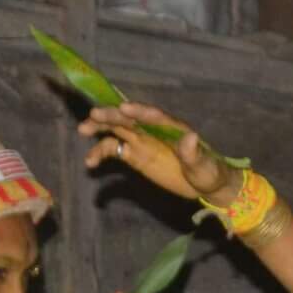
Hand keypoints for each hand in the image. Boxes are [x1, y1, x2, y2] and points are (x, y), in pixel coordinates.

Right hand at [80, 102, 230, 204]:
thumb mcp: (203, 165)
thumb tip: (190, 137)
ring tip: (83, 130)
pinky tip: (90, 162)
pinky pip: (114, 150)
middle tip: (94, 114)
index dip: (140, 112)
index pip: (154, 117)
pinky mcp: (135, 155)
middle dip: (113, 115)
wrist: (205, 184)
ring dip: (100, 127)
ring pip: (117, 129)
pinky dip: (100, 153)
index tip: (124, 108)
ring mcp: (142, 141)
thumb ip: (194, 153)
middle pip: (130, 119)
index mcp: (171, 128)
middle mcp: (153, 130)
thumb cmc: (208, 172)